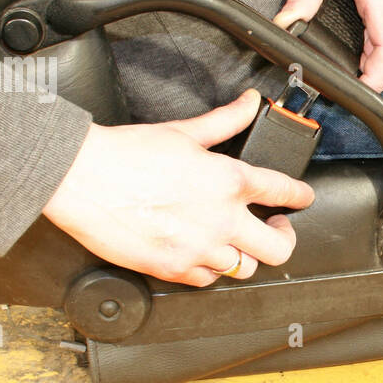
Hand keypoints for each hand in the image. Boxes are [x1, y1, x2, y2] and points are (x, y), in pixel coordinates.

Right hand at [43, 89, 314, 286]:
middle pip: (280, 248)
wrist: (80, 178)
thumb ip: (224, 120)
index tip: (302, 199)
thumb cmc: (125, 153)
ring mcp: (199, 248)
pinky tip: (204, 252)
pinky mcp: (173, 268)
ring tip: (236, 241)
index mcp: (229, 181)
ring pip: (246, 269)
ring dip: (245, 255)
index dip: (301, 196)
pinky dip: (211, 269)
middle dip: (284, 238)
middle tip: (275, 228)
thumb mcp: (183, 131)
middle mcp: (221, 219)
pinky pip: (209, 280)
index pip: (286, 191)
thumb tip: (249, 103)